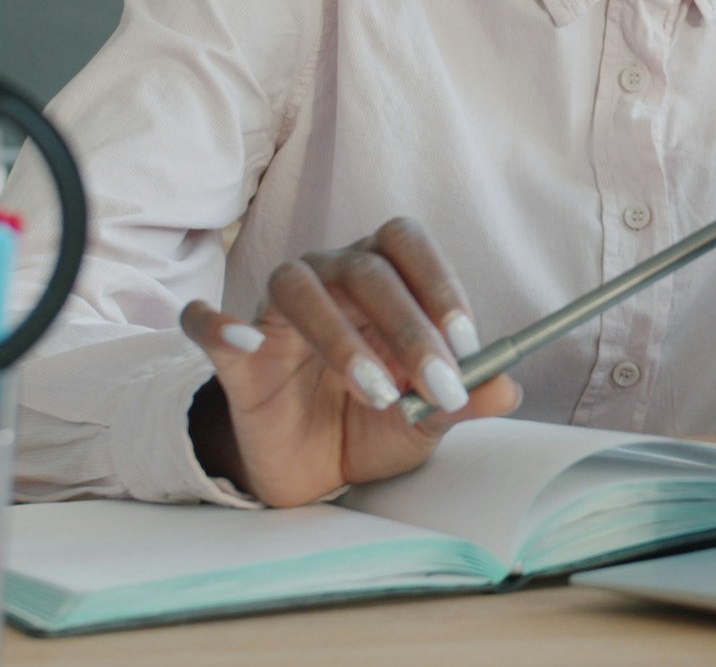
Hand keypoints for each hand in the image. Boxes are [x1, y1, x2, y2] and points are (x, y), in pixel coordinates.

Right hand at [179, 217, 520, 506]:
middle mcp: (328, 279)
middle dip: (409, 327)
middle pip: (363, 268)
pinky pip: (208, 324)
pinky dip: (216, 323)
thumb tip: (507, 389)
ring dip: (340, 337)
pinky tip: (240, 340)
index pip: (406, 245)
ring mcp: (275, 314)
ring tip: (376, 393)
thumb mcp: (427, 419)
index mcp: (381, 279)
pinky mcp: (235, 358)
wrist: (314, 470)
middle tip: (438, 385)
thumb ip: (465, 401)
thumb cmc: (374, 424)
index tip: (468, 343)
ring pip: (297, 286)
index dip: (439, 284)